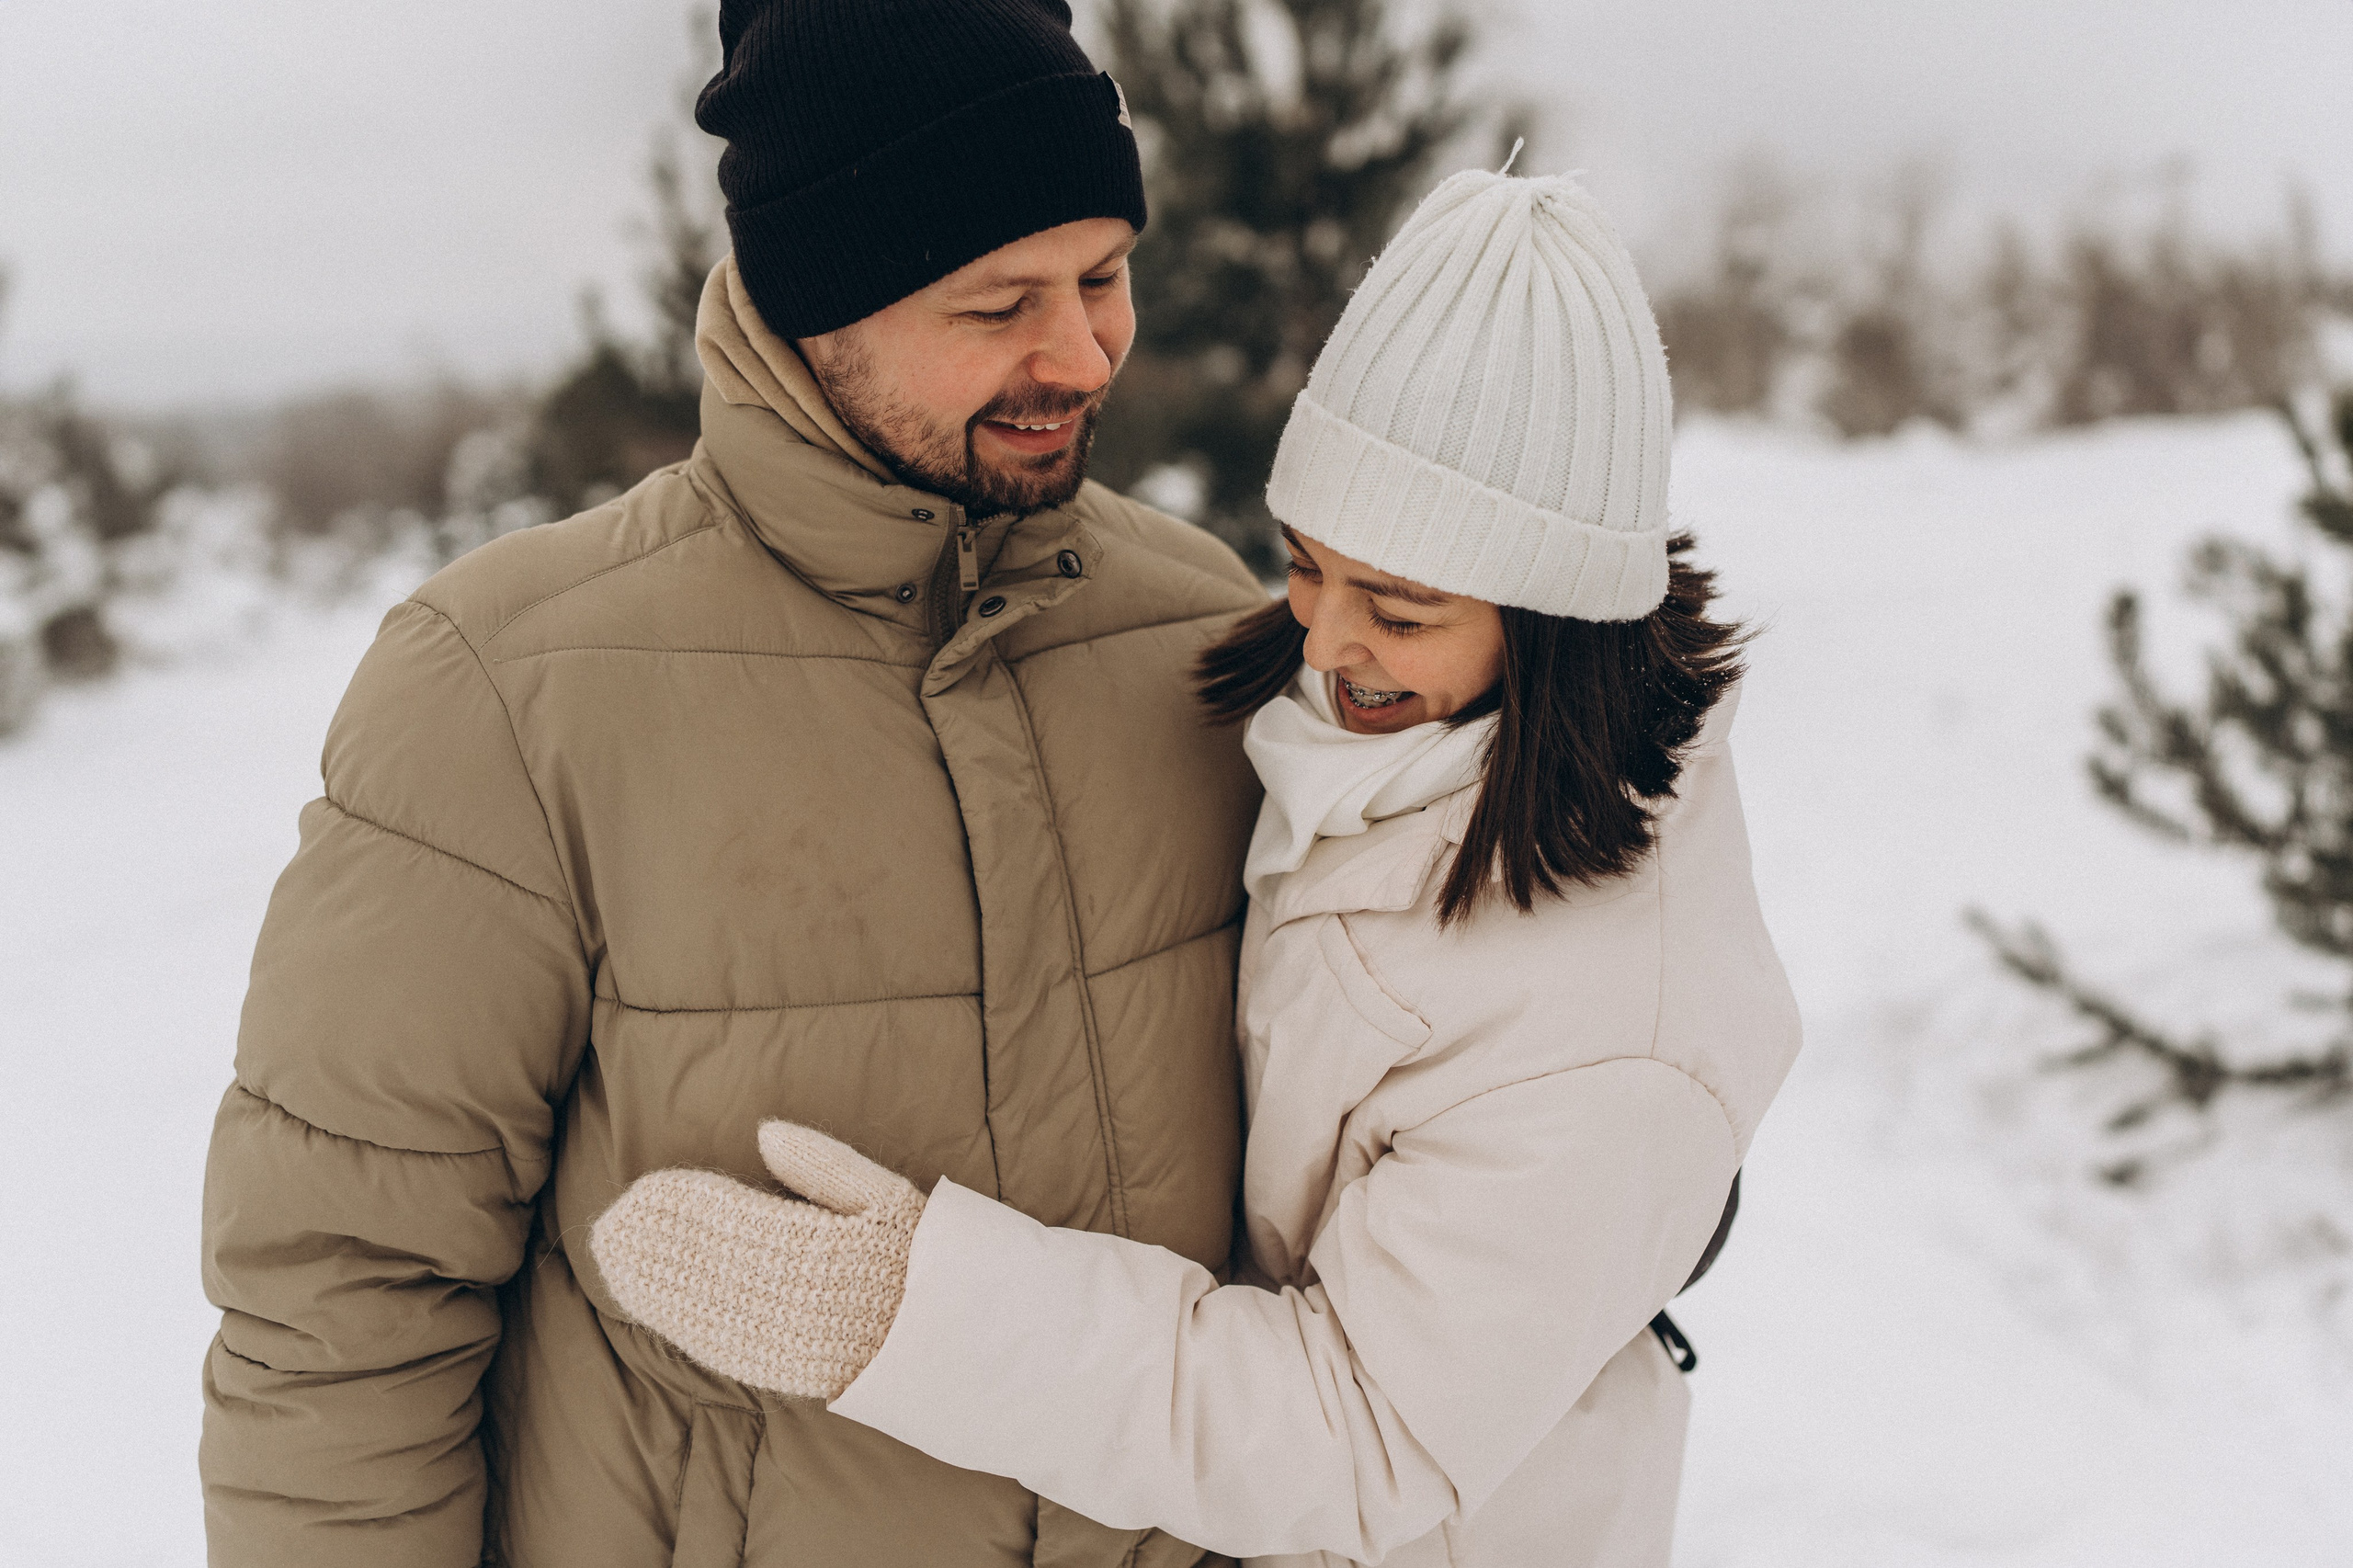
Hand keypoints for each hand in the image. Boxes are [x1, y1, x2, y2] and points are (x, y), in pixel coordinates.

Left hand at [590, 1121, 924, 1399]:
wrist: (951, 1340)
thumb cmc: (921, 1257)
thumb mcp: (888, 1196)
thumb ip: (826, 1163)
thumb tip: (765, 1132)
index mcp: (824, 1248)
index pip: (739, 1220)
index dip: (687, 1205)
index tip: (646, 1188)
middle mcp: (799, 1298)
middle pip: (712, 1264)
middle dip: (659, 1245)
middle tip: (613, 1225)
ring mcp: (790, 1340)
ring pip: (707, 1309)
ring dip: (655, 1287)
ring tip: (618, 1262)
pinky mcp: (785, 1371)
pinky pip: (723, 1348)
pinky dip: (683, 1326)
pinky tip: (654, 1308)